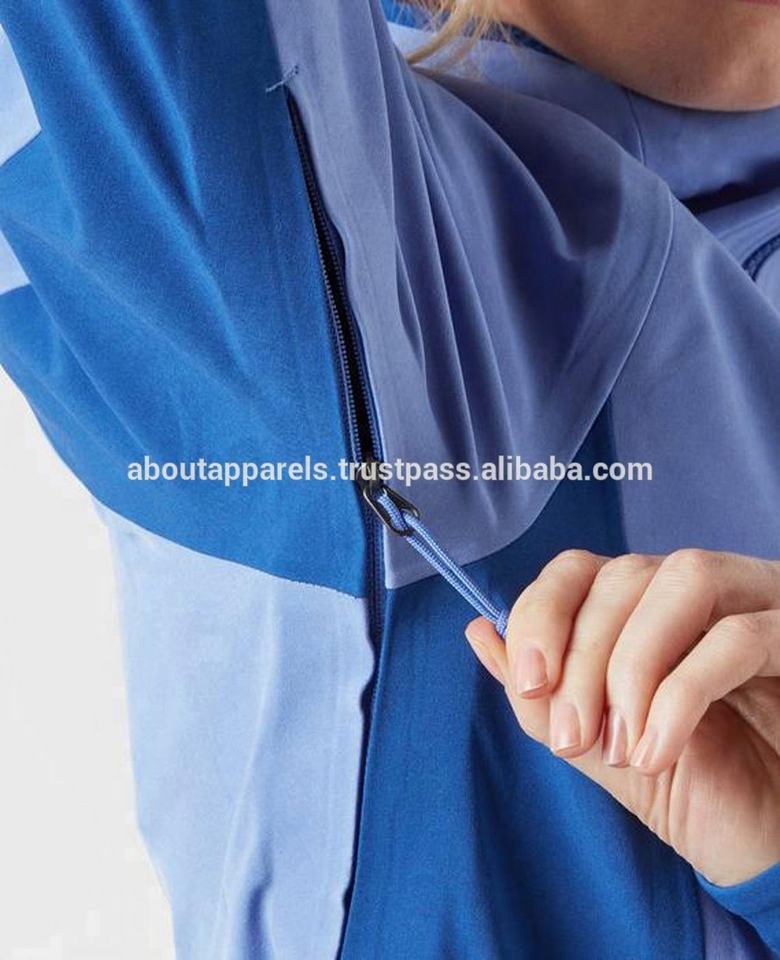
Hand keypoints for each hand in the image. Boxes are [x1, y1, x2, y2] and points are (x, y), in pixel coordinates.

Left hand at [465, 549, 779, 886]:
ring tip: (622, 746)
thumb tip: (480, 631)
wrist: (766, 843)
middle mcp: (702, 589)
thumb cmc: (688, 785)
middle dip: (582, 657)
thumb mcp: (596, 741)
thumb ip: (540, 693)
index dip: (544, 614)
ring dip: (632, 666)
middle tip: (572, 736)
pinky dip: (682, 694)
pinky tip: (658, 752)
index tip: (531, 684)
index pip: (581, 568)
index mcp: (646, 604)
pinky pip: (740, 637)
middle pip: (623, 574)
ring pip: (683, 581)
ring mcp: (757, 603)